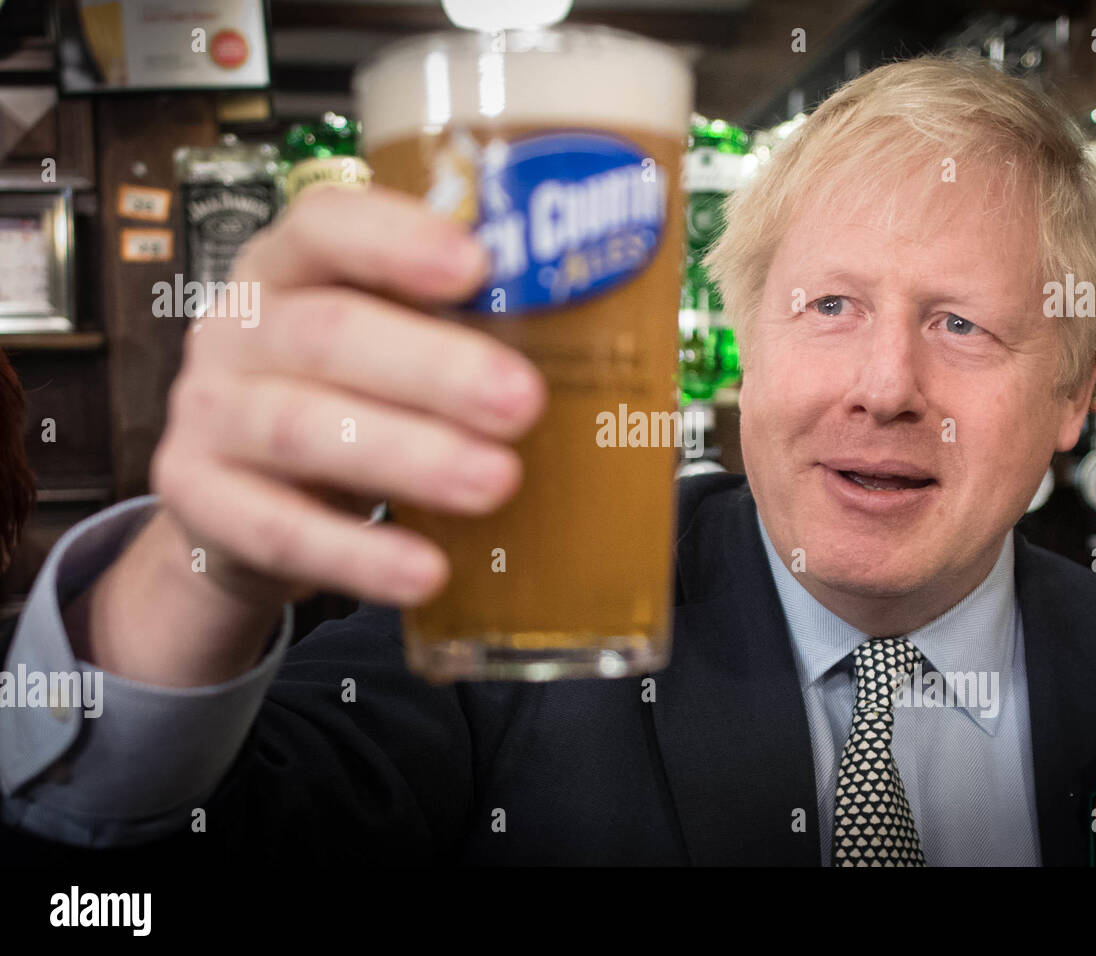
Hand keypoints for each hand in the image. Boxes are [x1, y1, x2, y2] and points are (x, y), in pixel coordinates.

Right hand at [74, 185, 545, 684]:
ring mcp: (208, 413)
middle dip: (433, 369)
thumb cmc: (348, 399)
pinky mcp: (198, 498)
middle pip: (328, 333)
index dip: (398, 239)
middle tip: (523, 402)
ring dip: (408, 458)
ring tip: (495, 483)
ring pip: (301, 430)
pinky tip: (425, 569)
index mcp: (292, 267)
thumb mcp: (389, 348)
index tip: (477, 264)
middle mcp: (240, 329)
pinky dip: (358, 554)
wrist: (247, 497)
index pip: (327, 225)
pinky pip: (278, 530)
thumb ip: (461, 332)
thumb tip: (608, 342)